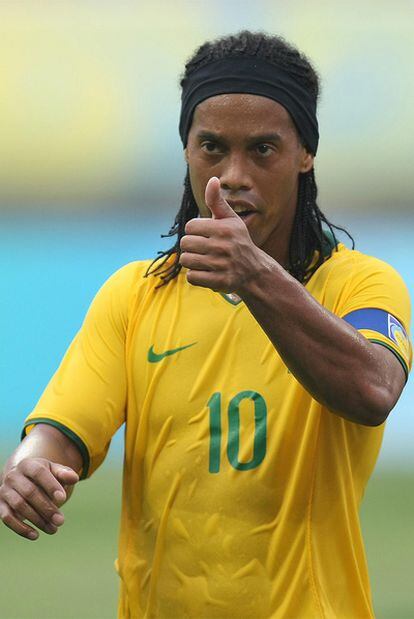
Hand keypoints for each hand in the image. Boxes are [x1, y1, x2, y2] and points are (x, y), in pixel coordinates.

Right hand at [0, 457, 78, 539]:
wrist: (22, 480)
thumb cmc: (43, 476)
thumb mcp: (54, 471)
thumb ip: (64, 473)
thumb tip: (75, 478)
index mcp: (28, 464)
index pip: (39, 473)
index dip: (50, 485)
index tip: (63, 499)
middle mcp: (13, 476)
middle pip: (29, 492)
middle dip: (46, 508)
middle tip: (61, 521)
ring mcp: (5, 491)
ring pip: (19, 506)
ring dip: (37, 520)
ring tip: (53, 530)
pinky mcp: (0, 505)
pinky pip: (7, 518)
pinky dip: (21, 528)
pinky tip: (36, 535)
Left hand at [179, 177, 260, 292]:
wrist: (254, 271)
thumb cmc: (238, 242)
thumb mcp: (231, 220)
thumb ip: (217, 201)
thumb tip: (212, 179)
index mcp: (224, 229)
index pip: (189, 227)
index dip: (194, 232)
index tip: (205, 236)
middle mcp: (223, 246)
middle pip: (185, 244)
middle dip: (191, 247)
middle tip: (204, 250)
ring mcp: (221, 265)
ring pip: (186, 260)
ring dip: (192, 262)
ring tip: (205, 261)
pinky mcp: (219, 281)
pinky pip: (192, 277)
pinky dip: (196, 276)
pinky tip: (207, 272)